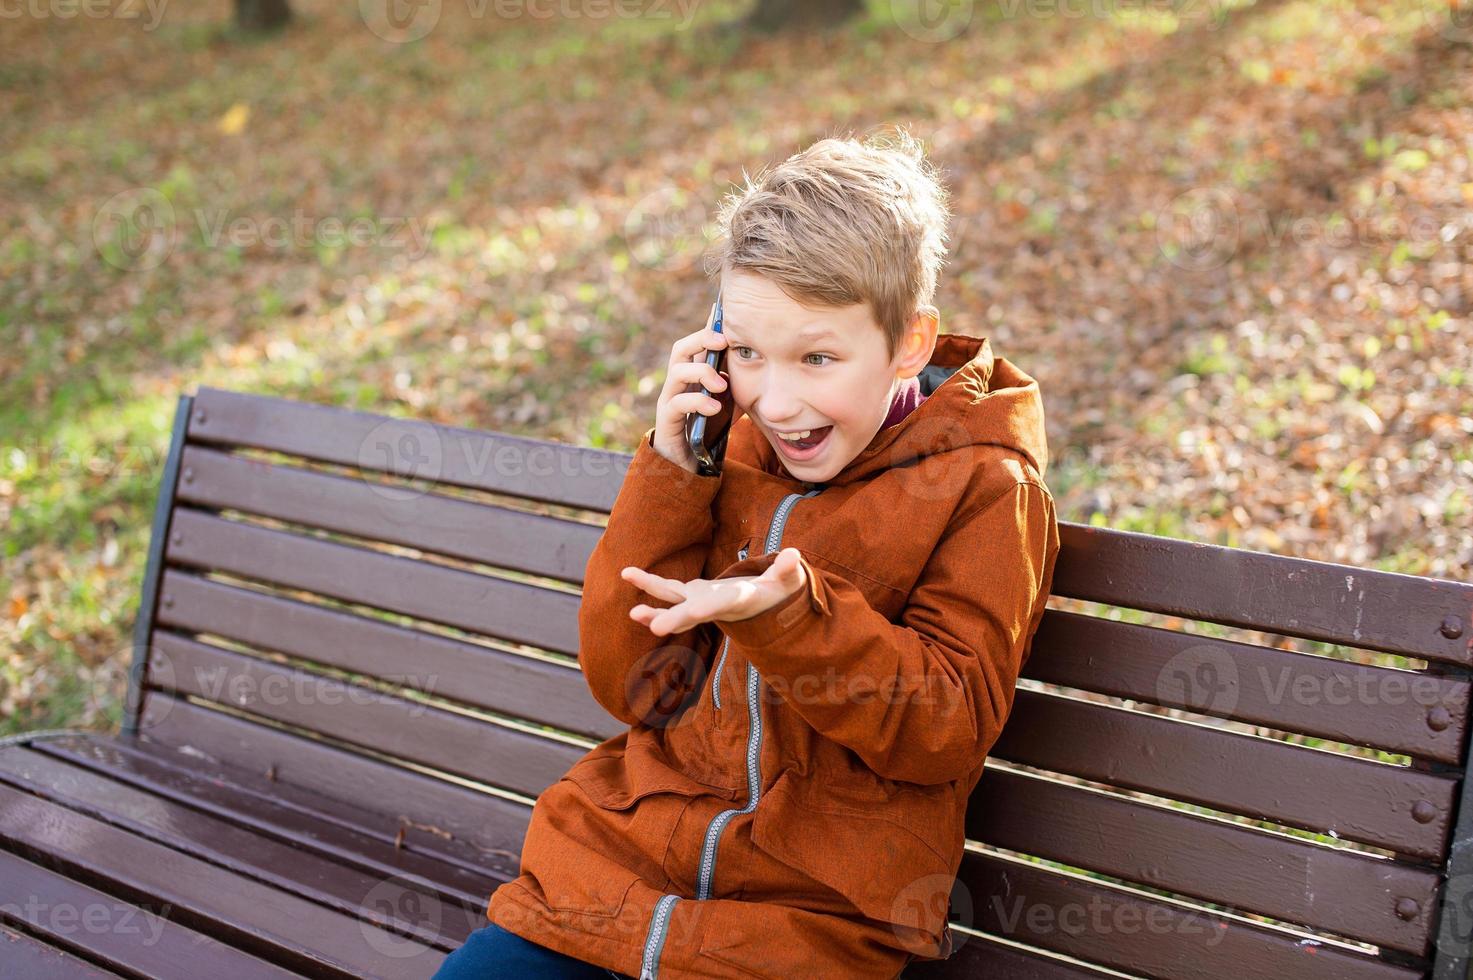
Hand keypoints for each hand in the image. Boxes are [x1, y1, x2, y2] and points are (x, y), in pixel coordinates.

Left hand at [622, 548, 807, 636]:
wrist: (767, 606)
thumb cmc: (781, 591)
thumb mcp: (788, 581)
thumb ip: (788, 569)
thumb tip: (793, 555)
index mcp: (739, 600)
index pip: (722, 605)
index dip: (709, 608)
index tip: (694, 612)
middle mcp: (716, 606)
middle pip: (693, 615)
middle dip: (675, 620)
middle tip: (655, 629)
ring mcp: (702, 602)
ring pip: (674, 605)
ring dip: (653, 610)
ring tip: (632, 613)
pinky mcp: (694, 594)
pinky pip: (668, 592)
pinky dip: (649, 585)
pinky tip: (627, 574)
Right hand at [651, 301, 728, 473]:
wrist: (688, 466)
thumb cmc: (708, 431)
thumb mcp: (729, 405)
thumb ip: (738, 387)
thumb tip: (761, 368)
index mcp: (692, 376)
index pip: (696, 345)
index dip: (708, 329)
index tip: (723, 318)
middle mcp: (677, 384)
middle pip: (679, 350)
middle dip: (700, 340)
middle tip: (723, 342)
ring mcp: (669, 400)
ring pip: (676, 372)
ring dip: (701, 373)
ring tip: (722, 386)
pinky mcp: (666, 421)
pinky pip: (676, 404)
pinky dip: (697, 402)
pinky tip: (714, 408)